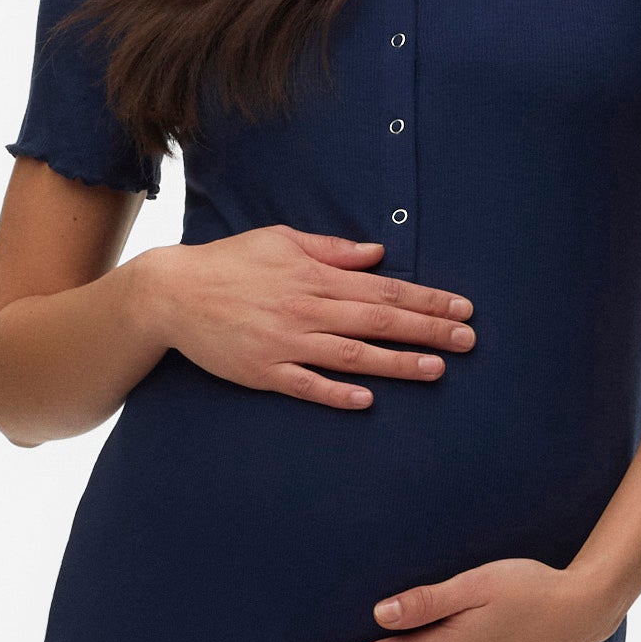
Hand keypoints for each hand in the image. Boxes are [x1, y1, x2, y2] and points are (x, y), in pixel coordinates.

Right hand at [144, 228, 474, 409]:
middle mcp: (307, 310)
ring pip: (352, 355)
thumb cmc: (230, 262)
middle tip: (468, 340)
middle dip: (427, 330)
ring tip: (436, 369)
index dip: (426, 299)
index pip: (384, 288)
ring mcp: (286, 343)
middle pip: (378, 320)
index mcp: (315, 277)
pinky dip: (337, 393)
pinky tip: (367, 401)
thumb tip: (377, 254)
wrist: (172, 293)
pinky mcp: (264, 371)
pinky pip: (307, 385)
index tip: (461, 307)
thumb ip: (331, 250)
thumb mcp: (282, 241)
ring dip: (397, 363)